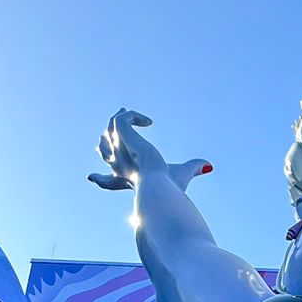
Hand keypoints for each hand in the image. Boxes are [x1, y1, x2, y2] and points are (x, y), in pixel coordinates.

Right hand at [88, 108, 211, 191]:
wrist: (160, 191)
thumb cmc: (170, 190)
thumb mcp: (182, 174)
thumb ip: (192, 169)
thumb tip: (208, 165)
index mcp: (129, 179)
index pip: (109, 180)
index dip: (101, 180)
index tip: (92, 179)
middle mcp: (121, 166)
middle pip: (103, 150)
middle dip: (106, 137)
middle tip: (118, 121)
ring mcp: (120, 151)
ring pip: (109, 130)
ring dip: (119, 119)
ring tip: (127, 110)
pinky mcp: (124, 139)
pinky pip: (120, 121)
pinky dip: (132, 116)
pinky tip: (149, 122)